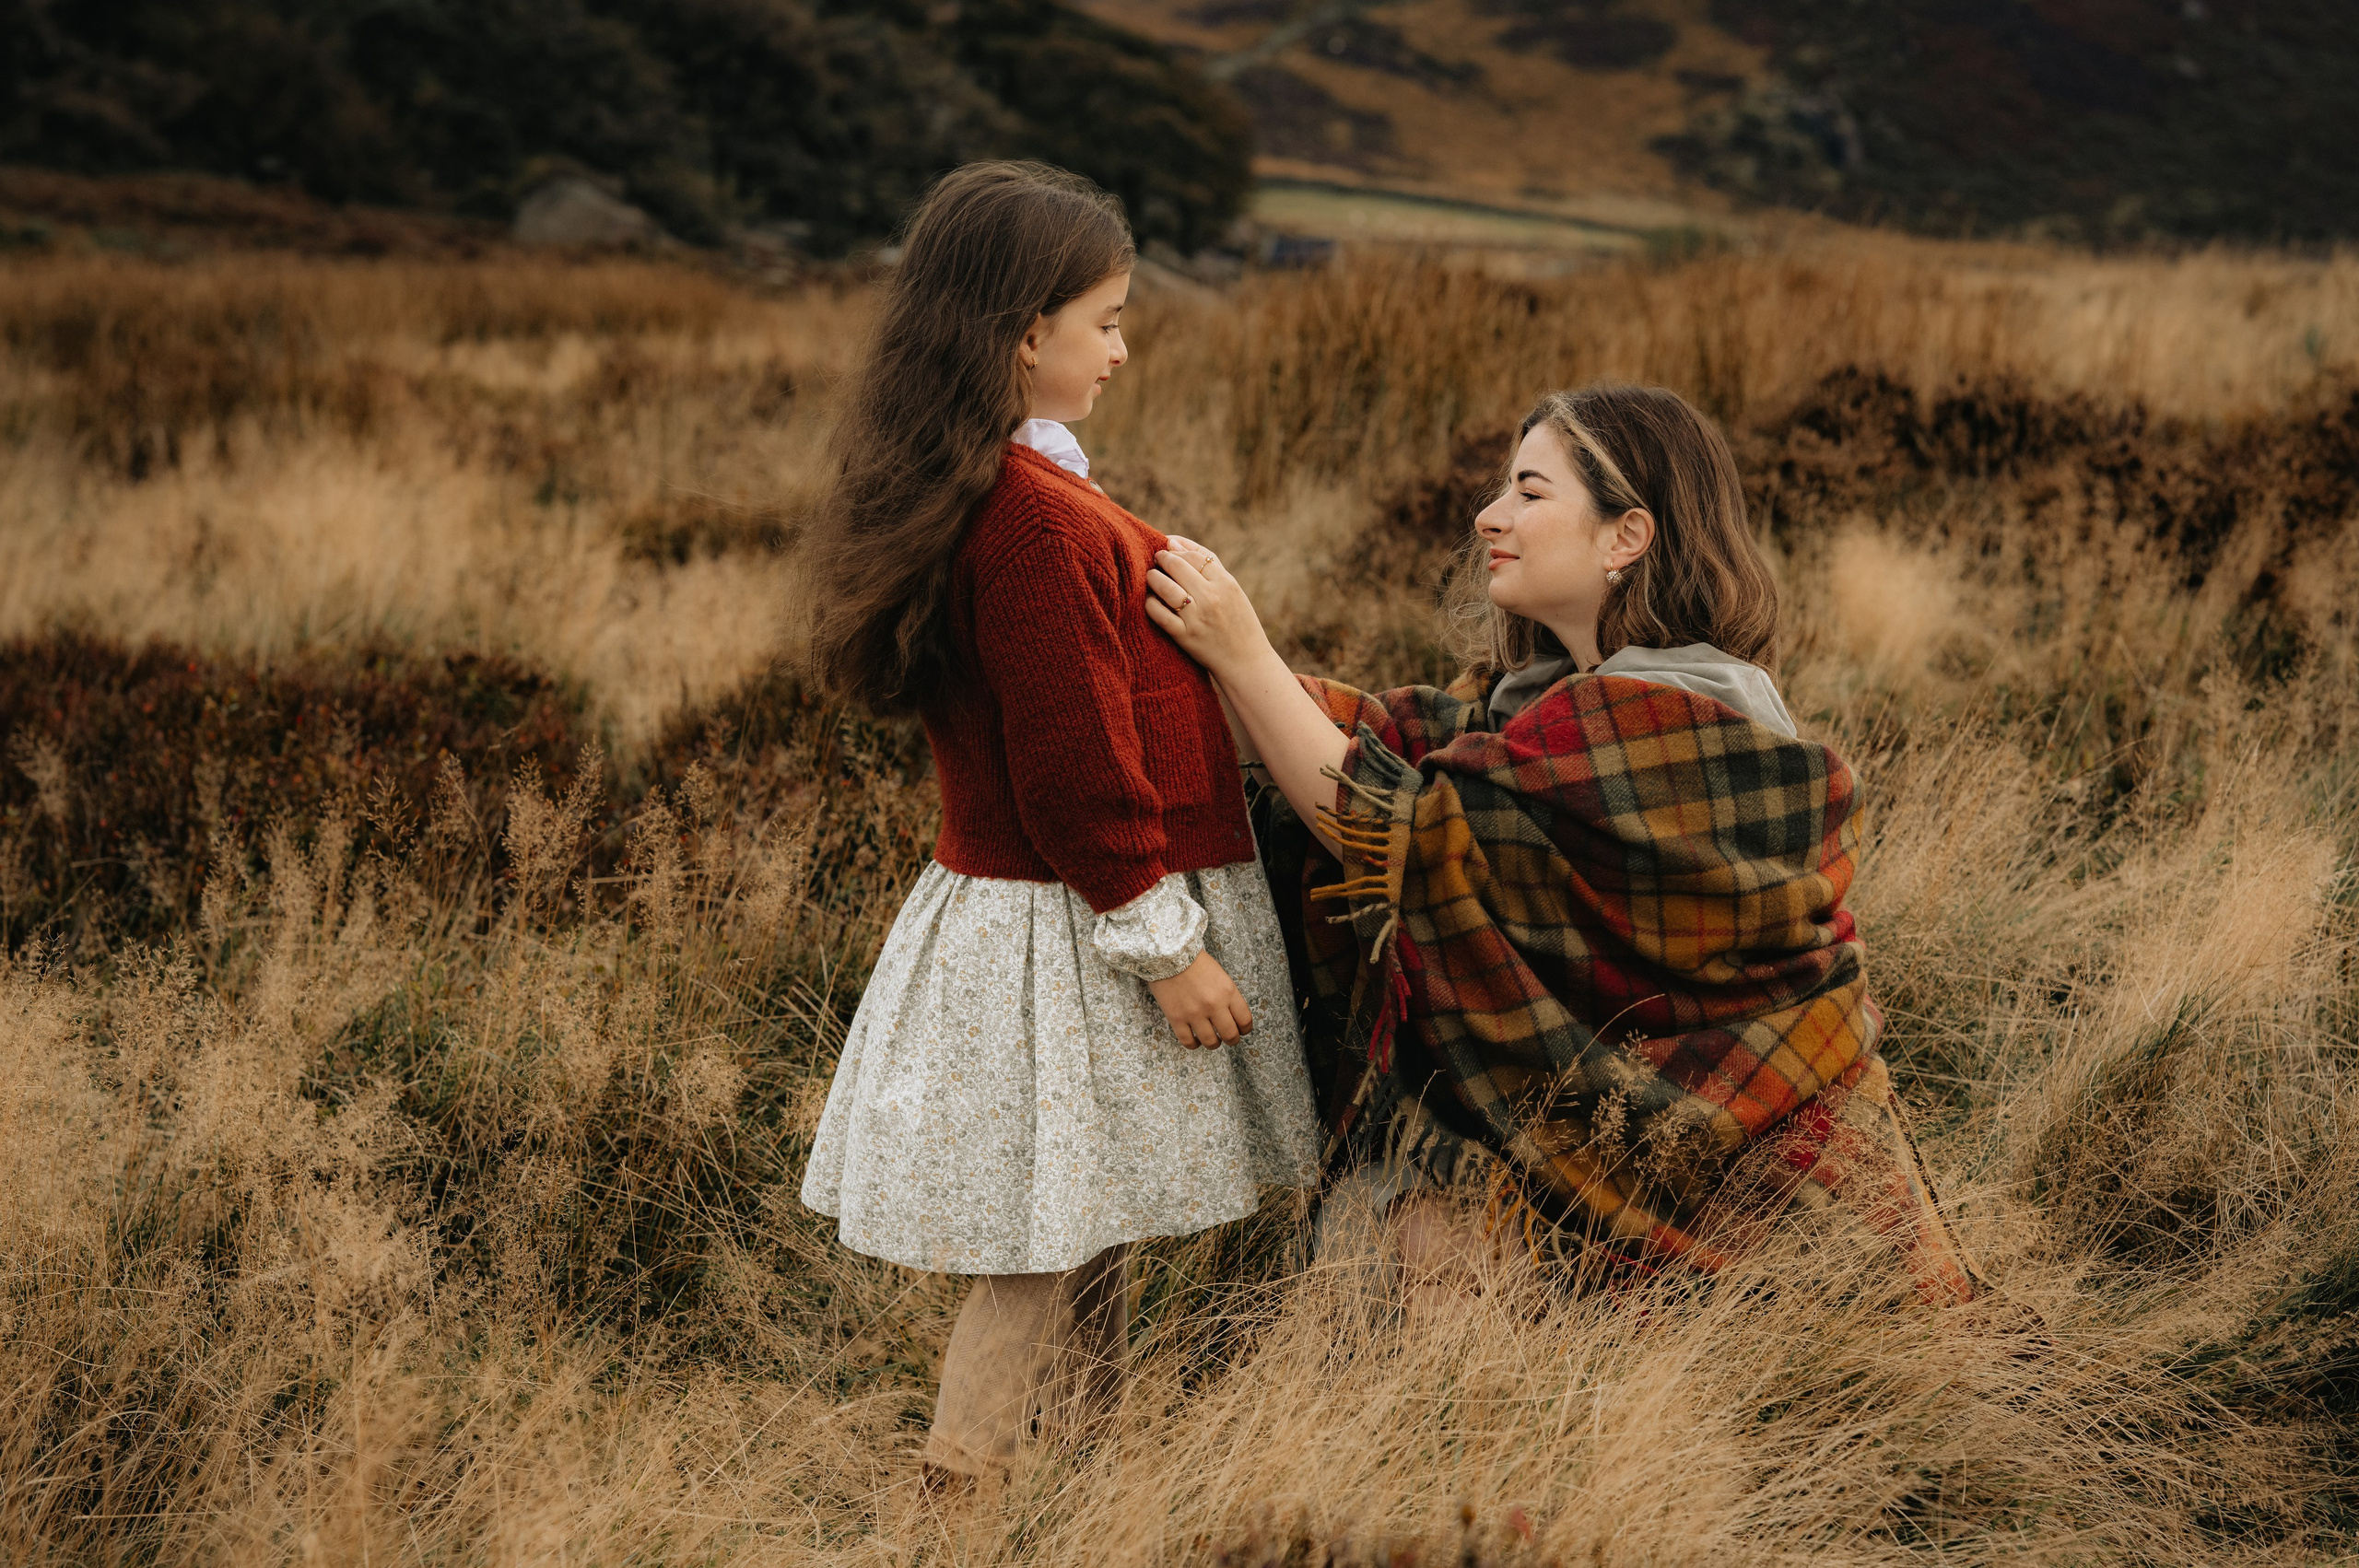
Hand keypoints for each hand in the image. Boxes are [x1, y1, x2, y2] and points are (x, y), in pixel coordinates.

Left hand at [1145, 544, 1268, 677]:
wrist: (1247, 662)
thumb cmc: (1239, 622)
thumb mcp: (1233, 590)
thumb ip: (1210, 566)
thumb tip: (1175, 542)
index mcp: (1227, 583)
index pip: (1195, 555)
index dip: (1177, 548)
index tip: (1167, 547)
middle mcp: (1212, 598)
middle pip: (1179, 566)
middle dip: (1162, 558)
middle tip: (1156, 559)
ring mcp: (1197, 617)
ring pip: (1166, 588)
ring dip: (1153, 578)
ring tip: (1151, 576)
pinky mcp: (1185, 636)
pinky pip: (1159, 614)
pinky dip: (1150, 603)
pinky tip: (1150, 600)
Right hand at [1146, 950, 1252, 1048]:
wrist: (1168, 954)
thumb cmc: (1194, 962)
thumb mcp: (1220, 975)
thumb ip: (1228, 995)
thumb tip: (1232, 1015)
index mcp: (1228, 992)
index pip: (1245, 1020)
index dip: (1245, 1029)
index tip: (1242, 1030)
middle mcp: (1214, 1005)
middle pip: (1230, 1035)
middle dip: (1232, 1040)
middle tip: (1229, 1039)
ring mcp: (1194, 1013)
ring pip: (1211, 1042)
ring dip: (1214, 1044)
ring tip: (1211, 1040)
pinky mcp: (1176, 1018)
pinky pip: (1188, 1042)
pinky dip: (1194, 1044)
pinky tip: (1195, 1040)